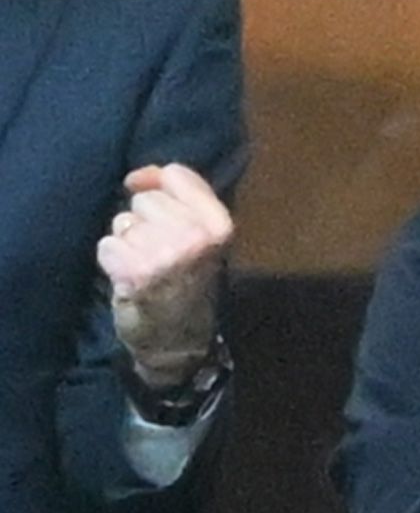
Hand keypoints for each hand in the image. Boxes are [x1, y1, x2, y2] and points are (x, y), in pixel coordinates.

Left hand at [96, 164, 232, 386]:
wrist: (180, 338)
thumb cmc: (189, 279)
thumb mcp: (202, 234)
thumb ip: (180, 196)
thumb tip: (137, 177)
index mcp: (219, 224)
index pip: (176, 174)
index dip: (157, 182)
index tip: (154, 201)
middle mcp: (196, 237)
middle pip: (146, 200)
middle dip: (145, 221)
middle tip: (159, 249)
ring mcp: (166, 255)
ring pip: (123, 222)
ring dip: (128, 242)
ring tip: (145, 264)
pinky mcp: (136, 273)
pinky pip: (106, 245)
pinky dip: (113, 260)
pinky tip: (130, 276)